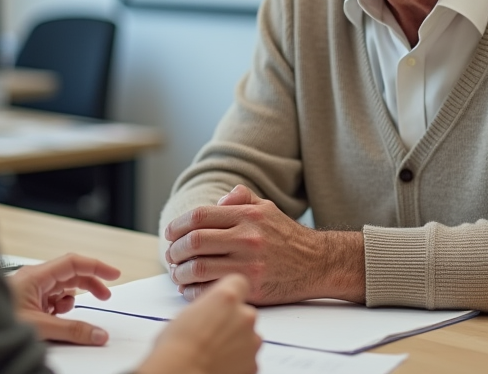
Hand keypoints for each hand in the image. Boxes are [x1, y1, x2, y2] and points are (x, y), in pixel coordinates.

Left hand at [6, 253, 118, 344]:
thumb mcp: (40, 327)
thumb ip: (72, 330)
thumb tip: (98, 334)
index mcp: (36, 275)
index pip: (73, 262)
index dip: (96, 266)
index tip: (114, 273)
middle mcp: (34, 279)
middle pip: (71, 275)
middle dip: (89, 285)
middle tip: (105, 296)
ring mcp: (31, 291)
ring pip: (62, 291)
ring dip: (70, 303)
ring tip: (65, 318)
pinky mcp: (28, 303)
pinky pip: (53, 303)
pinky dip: (60, 312)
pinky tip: (53, 322)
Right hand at [136, 274, 260, 373]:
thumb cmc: (176, 348)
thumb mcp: (186, 314)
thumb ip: (207, 308)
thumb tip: (208, 313)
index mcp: (226, 297)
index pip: (239, 282)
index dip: (230, 292)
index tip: (222, 301)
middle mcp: (245, 316)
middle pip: (244, 312)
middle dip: (232, 321)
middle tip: (211, 333)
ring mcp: (252, 342)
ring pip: (248, 337)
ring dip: (235, 342)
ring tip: (212, 352)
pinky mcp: (254, 365)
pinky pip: (247, 358)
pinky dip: (237, 361)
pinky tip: (218, 364)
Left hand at [163, 184, 363, 304]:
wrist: (316, 264)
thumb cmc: (287, 236)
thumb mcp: (267, 207)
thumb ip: (241, 197)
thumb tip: (218, 200)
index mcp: (248, 216)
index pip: (199, 217)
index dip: (178, 225)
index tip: (171, 233)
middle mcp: (247, 238)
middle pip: (194, 242)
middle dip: (175, 249)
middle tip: (171, 254)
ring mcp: (249, 264)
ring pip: (198, 268)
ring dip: (180, 272)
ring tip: (178, 272)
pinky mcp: (252, 287)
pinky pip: (211, 289)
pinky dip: (193, 291)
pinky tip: (190, 289)